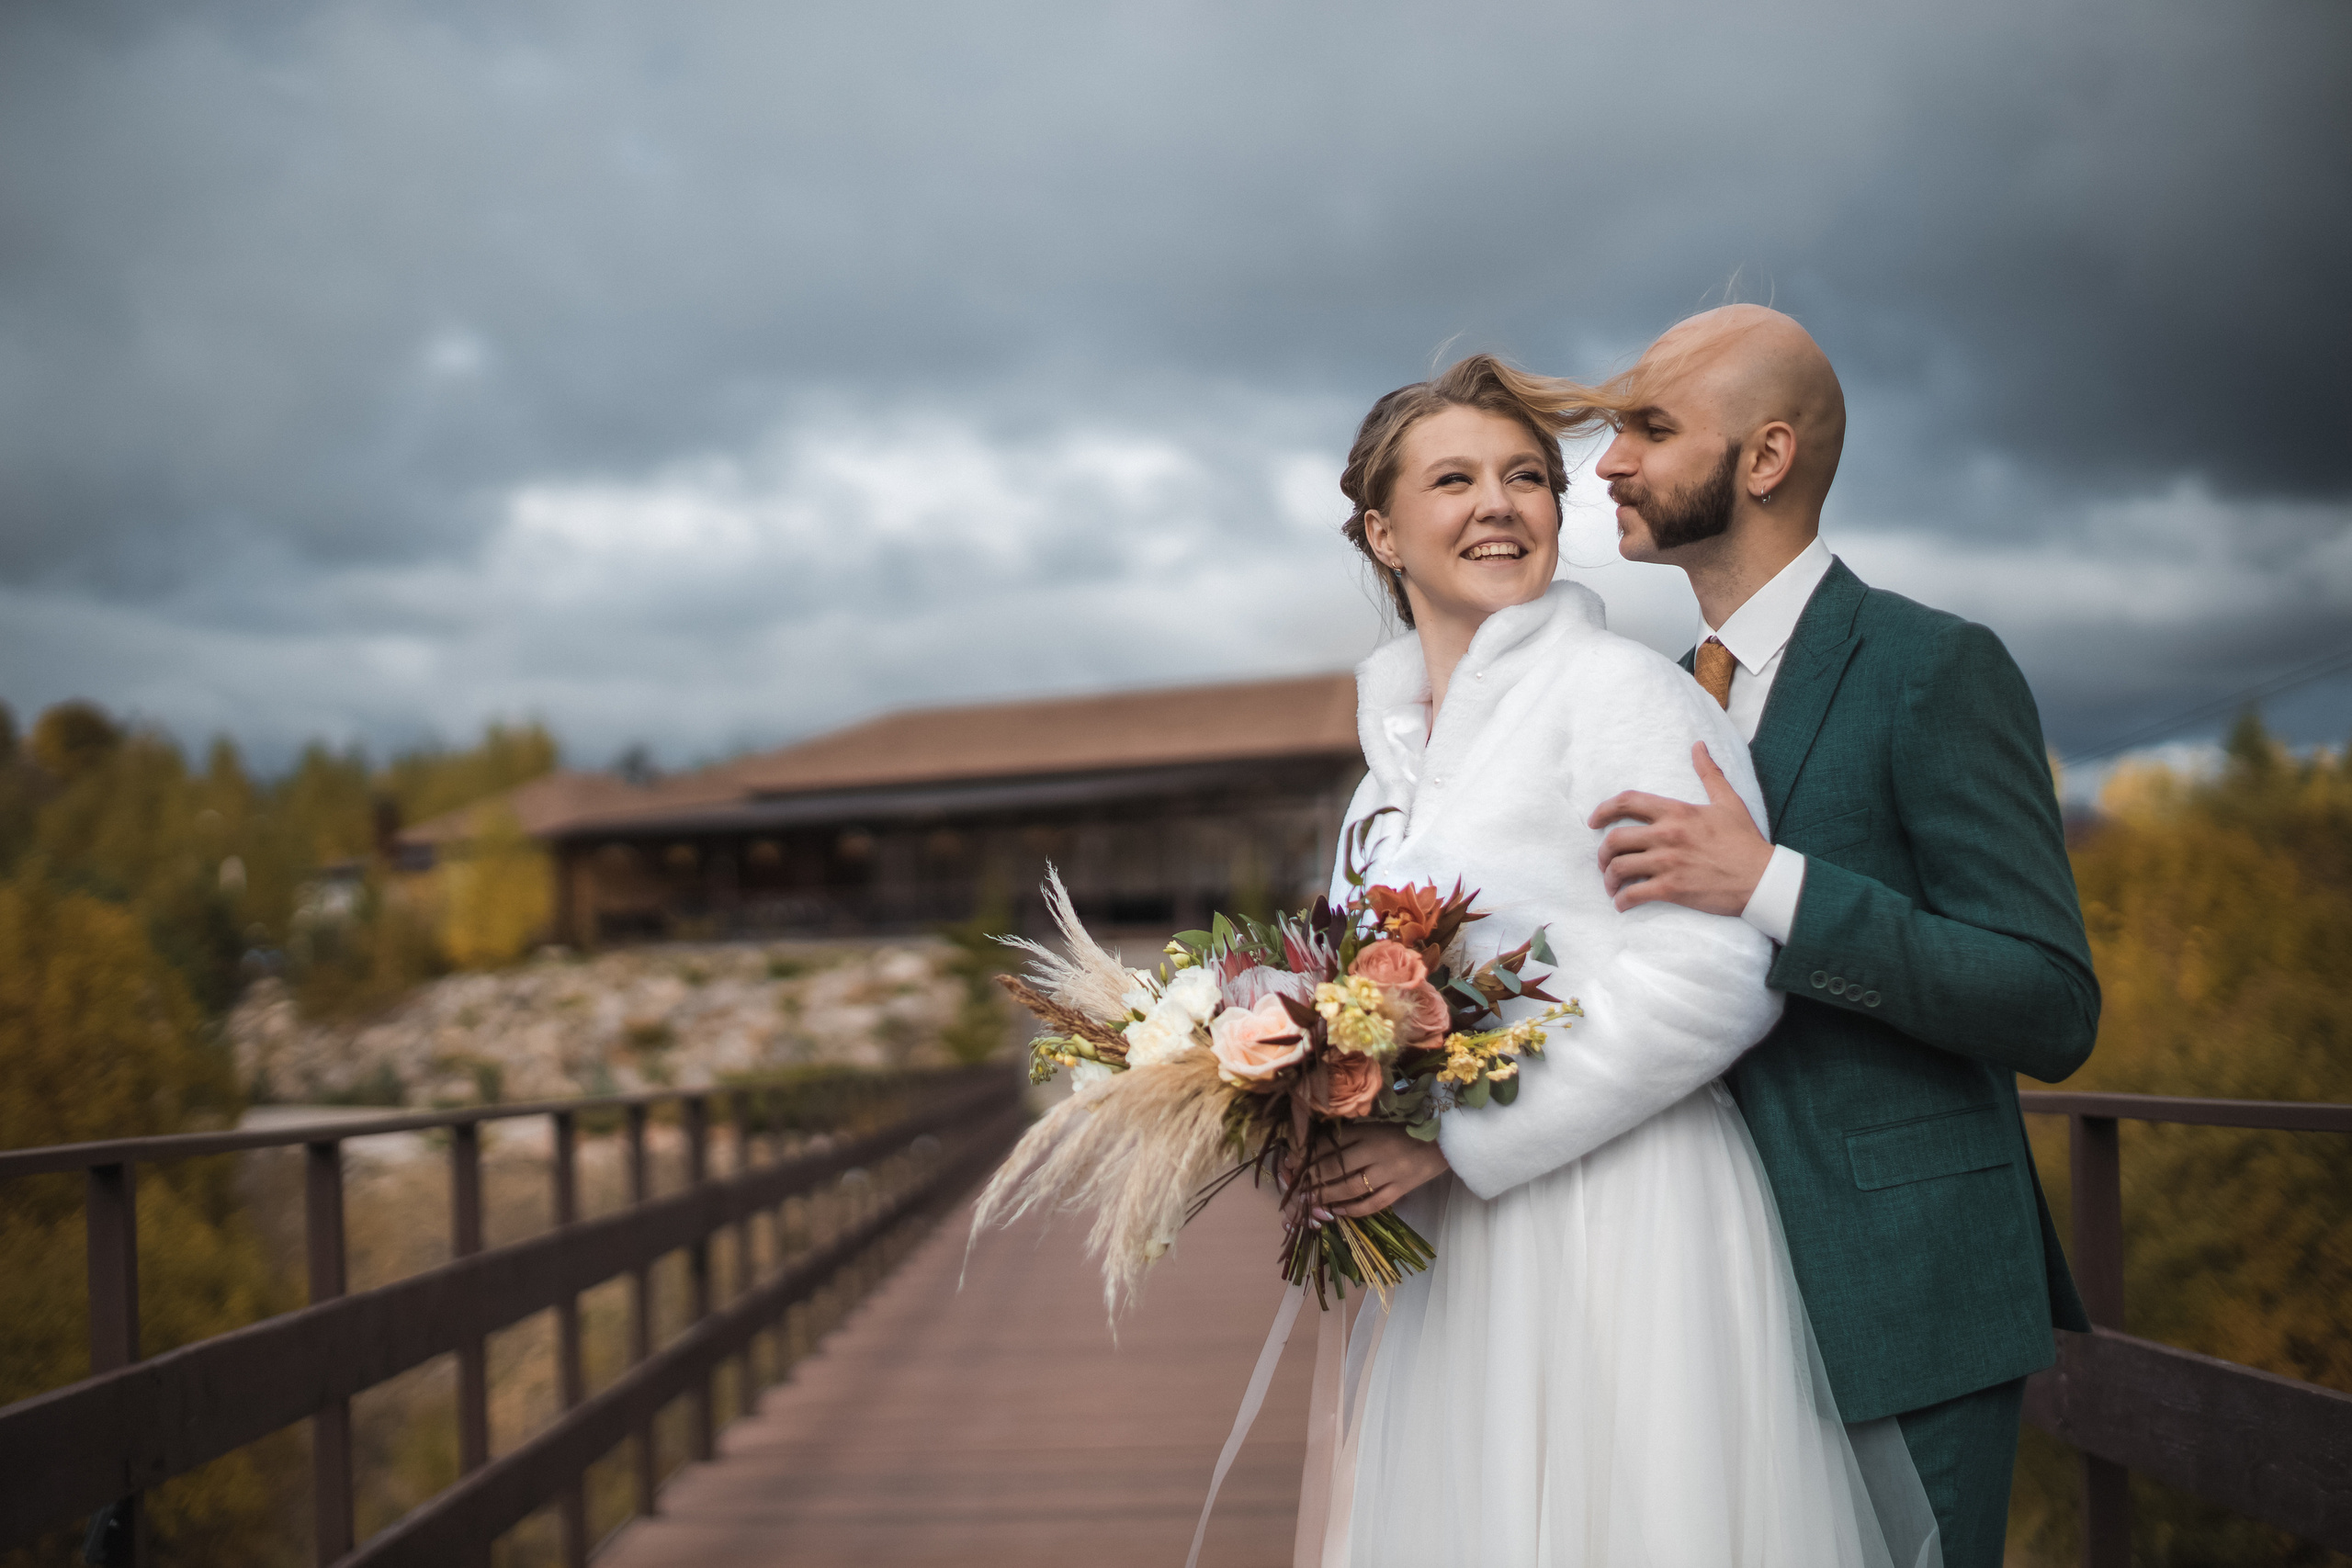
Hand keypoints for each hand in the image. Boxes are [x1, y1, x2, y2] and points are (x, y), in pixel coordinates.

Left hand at [1283, 1123, 1449, 1224]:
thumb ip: (1354, 1132)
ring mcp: (1390, 1172)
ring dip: (1326, 1195)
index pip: (1333, 1142)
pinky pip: (1374, 1203)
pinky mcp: (1402, 1189)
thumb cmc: (1410, 1128)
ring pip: (1351, 1187)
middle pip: (1336, 1166)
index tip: (1292, 1161)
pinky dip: (1354, 1209)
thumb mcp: (1380, 1123)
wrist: (1448, 1139)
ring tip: (1309, 1201)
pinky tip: (1338, 1211)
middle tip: (1294, 1186)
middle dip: (1311, 1177)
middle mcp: (1377, 1150)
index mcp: (1371, 1129)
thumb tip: (1320, 1145)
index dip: (1309, 1153)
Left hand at [1587, 742, 1772, 915]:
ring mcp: (1668, 863)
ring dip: (1609, 879)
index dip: (1603, 810)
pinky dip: (1622, 901)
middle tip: (1604, 861)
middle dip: (1602, 852)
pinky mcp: (1672, 889)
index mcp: (1677, 812)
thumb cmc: (1746, 841)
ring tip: (1612, 885)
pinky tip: (1622, 904)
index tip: (1593, 821)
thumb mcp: (1728, 802)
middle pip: (1615, 839)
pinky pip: (1633, 894)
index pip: (1628, 802)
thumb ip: (1709, 773)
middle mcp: (1667, 835)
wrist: (1762, 879)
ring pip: (1619, 868)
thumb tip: (1698, 746)